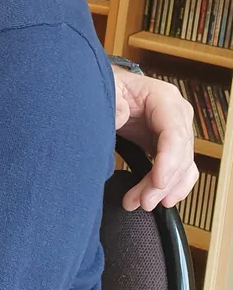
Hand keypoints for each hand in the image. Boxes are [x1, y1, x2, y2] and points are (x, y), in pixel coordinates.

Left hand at [112, 66, 198, 211]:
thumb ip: (114, 102)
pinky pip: (178, 169)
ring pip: (182, 166)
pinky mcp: (166, 144)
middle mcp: (176, 115)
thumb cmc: (109, 85)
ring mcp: (174, 131)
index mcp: (164, 99)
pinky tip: (161, 200)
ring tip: (142, 204)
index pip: (174, 134)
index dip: (169, 160)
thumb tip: (122, 116)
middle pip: (180, 155)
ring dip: (165, 189)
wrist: (107, 87)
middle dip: (163, 182)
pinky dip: (171, 186)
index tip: (158, 182)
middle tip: (143, 201)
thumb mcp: (107, 88)